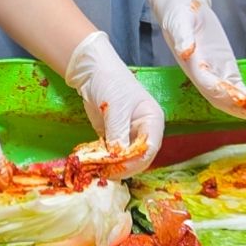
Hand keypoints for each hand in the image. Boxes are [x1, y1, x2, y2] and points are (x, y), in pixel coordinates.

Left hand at [62, 30, 164, 170]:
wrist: (93, 73)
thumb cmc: (111, 83)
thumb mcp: (116, 108)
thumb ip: (118, 134)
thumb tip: (117, 159)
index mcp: (152, 121)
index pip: (150, 148)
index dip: (135, 161)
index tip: (116, 168)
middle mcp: (144, 131)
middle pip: (138, 158)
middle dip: (122, 167)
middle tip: (103, 172)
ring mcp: (128, 136)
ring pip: (124, 160)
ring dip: (111, 167)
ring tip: (95, 169)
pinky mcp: (113, 138)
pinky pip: (111, 156)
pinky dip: (103, 161)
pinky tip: (92, 163)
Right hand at [145, 0, 245, 118]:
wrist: (182, 8)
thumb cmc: (178, 14)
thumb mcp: (179, 22)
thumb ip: (182, 37)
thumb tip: (186, 51)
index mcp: (192, 66)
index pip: (209, 85)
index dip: (224, 93)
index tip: (241, 98)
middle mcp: (203, 76)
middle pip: (222, 98)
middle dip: (240, 107)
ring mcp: (215, 74)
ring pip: (232, 97)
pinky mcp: (225, 69)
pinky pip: (238, 87)